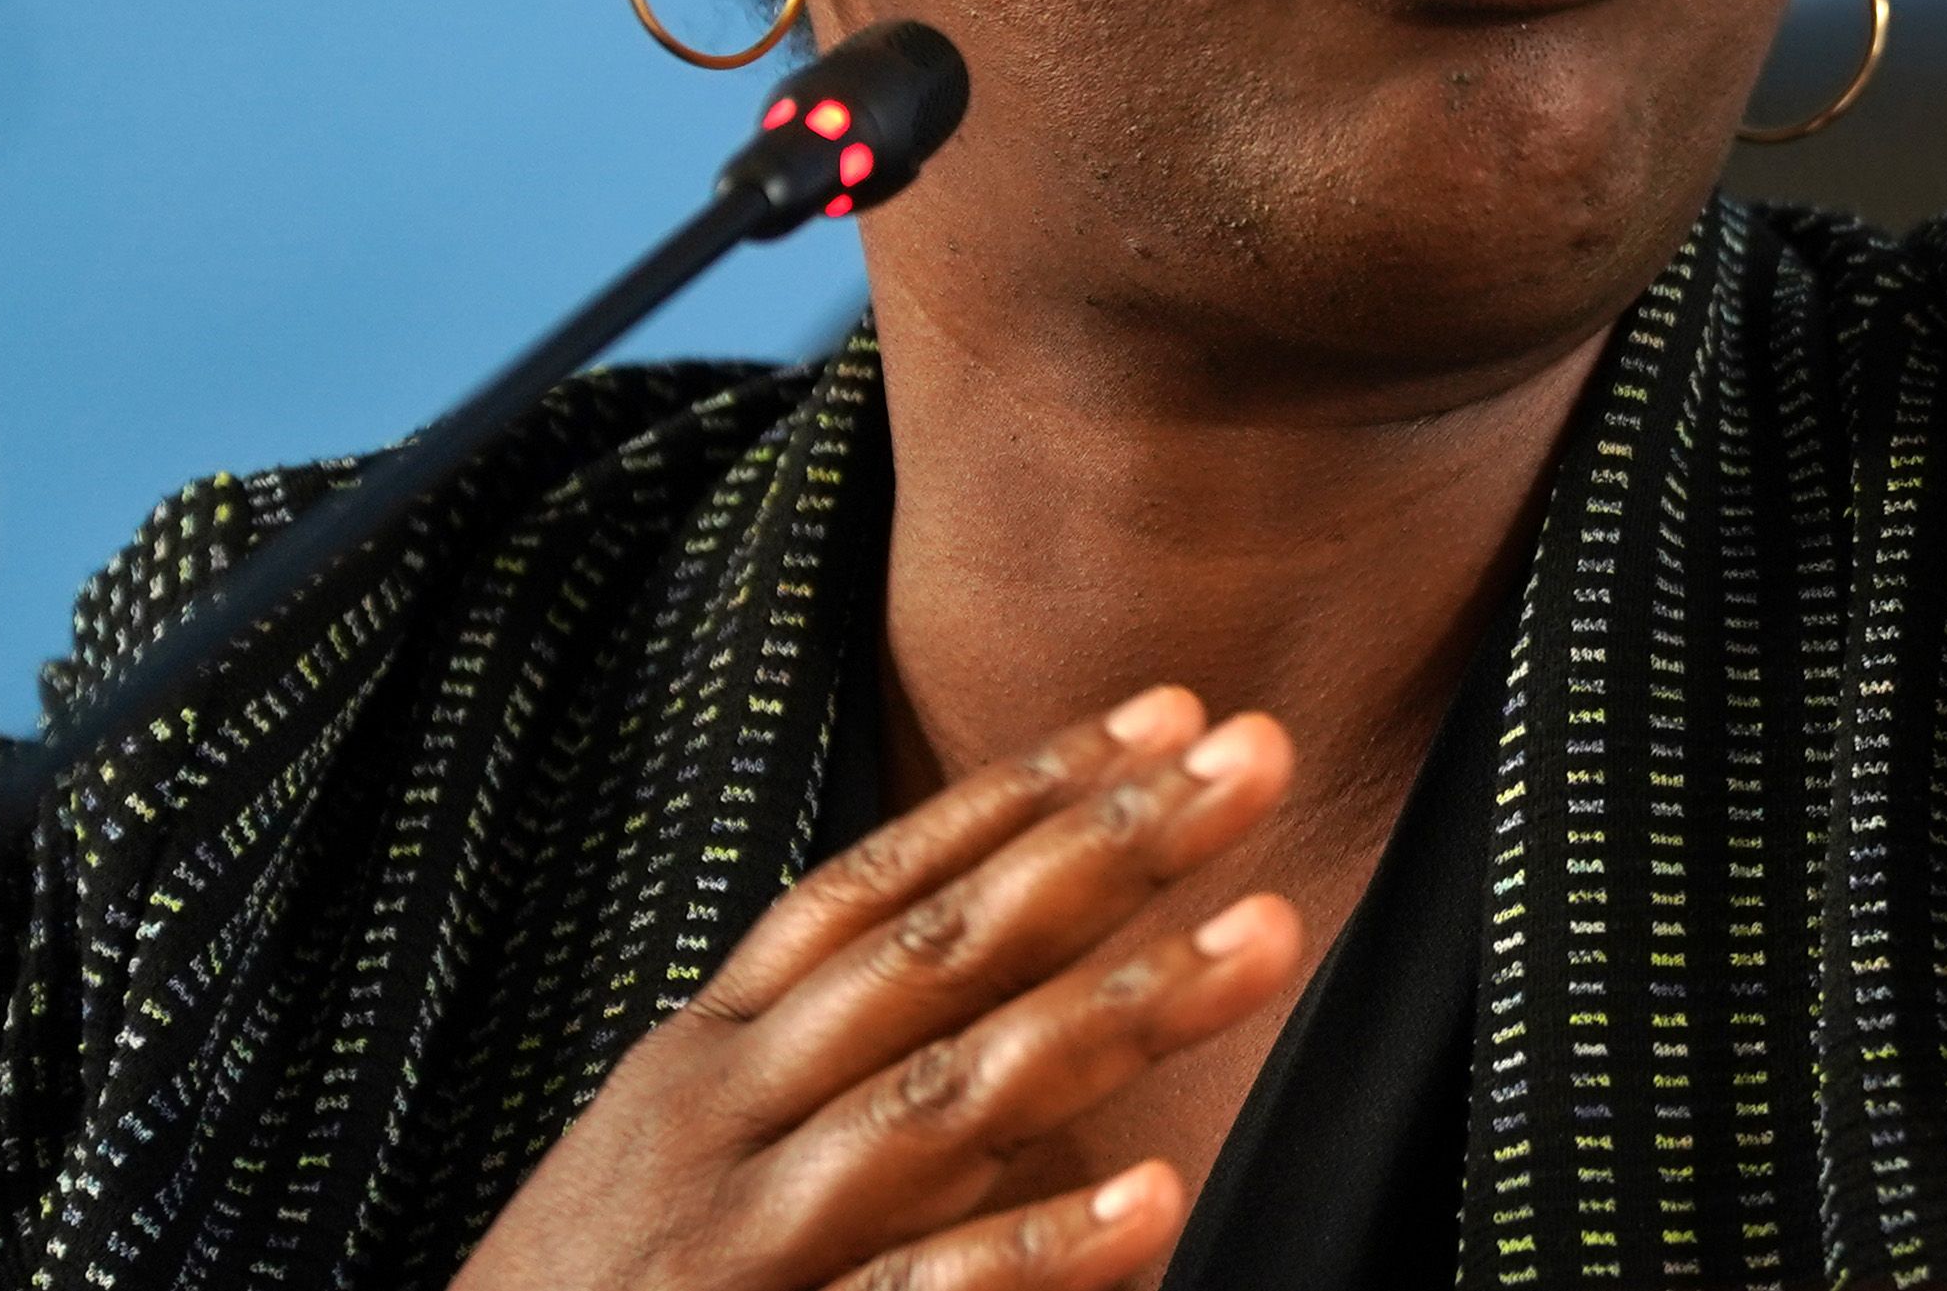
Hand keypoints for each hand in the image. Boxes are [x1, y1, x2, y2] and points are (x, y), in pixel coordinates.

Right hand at [455, 684, 1308, 1290]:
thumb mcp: (677, 1150)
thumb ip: (823, 1060)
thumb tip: (1016, 983)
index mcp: (707, 1058)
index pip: (881, 887)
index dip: (1024, 793)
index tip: (1170, 710)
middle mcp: (724, 1123)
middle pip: (938, 955)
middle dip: (1105, 849)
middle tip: (1259, 757)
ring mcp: (748, 1242)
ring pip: (949, 1102)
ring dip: (1119, 1014)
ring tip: (1269, 936)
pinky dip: (1035, 1252)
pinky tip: (1153, 1204)